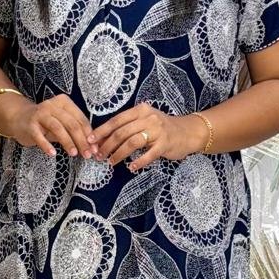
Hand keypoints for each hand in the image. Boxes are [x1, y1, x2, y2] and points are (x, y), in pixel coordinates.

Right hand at [4, 93, 97, 159]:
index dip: (89, 134)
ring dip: (67, 142)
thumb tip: (92, 147)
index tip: (94, 148)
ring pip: (58, 128)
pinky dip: (46, 145)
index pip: (80, 119)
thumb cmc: (45, 122)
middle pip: (71, 124)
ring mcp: (40, 114)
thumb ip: (75, 132)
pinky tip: (52, 154)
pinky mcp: (30, 124)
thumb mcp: (62, 123)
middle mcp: (52, 105)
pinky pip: (39, 136)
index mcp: (64, 103)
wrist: (19, 117)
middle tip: (87, 154)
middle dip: (81, 140)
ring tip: (73, 154)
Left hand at [88, 103, 207, 170]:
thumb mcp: (145, 120)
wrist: (188, 131)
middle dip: (107, 145)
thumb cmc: (162, 128)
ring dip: (118, 154)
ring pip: (132, 143)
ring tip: (111, 162)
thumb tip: (103, 138)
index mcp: (140, 110)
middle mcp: (148, 118)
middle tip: (99, 155)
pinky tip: (131, 167)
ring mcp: (157, 131)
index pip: (116, 120)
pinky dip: (139, 162)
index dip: (101, 131)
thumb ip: (128, 126)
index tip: (89, 141)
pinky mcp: (165, 144)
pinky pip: (148, 154)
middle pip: (121, 133)